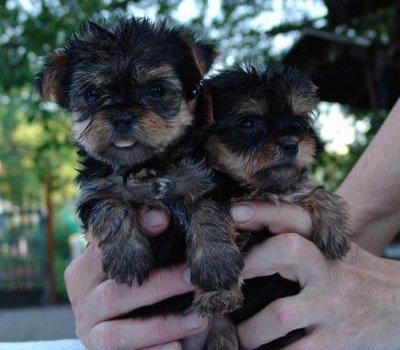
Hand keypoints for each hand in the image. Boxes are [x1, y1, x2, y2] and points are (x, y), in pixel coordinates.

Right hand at [65, 208, 207, 349]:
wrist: (114, 328)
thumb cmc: (129, 286)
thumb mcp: (131, 263)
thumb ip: (141, 243)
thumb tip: (160, 214)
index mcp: (83, 271)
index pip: (103, 250)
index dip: (133, 234)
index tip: (164, 219)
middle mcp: (82, 302)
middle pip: (117, 293)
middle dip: (161, 284)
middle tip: (195, 275)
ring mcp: (89, 332)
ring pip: (120, 333)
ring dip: (163, 324)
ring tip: (200, 318)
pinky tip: (180, 346)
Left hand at [231, 202, 399, 349]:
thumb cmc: (355, 277)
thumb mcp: (334, 252)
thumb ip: (300, 240)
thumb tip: (249, 236)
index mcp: (326, 243)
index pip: (294, 217)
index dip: (263, 211)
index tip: (233, 212)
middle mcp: (329, 268)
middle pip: (288, 249)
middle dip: (252, 261)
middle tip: (224, 280)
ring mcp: (333, 304)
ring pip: (282, 313)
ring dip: (252, 329)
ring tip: (238, 336)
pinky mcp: (339, 339)